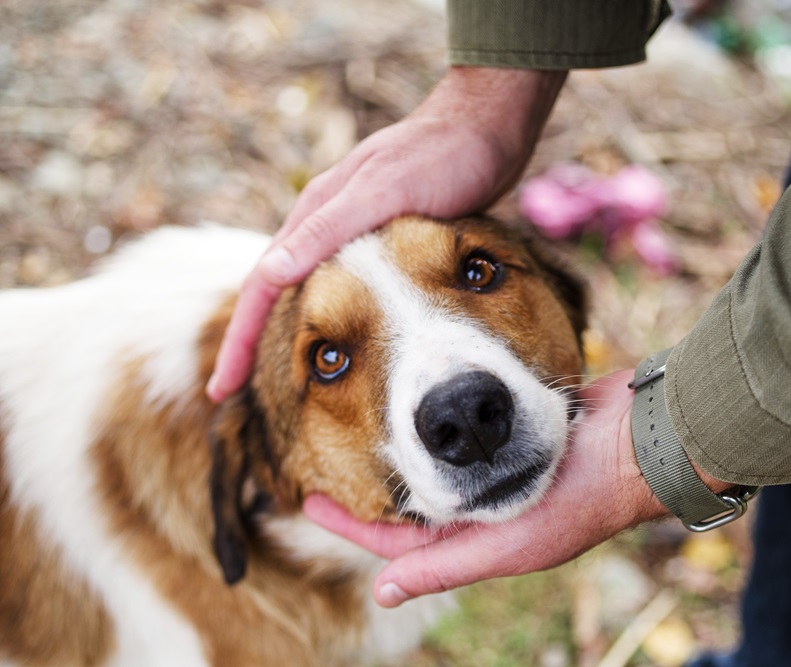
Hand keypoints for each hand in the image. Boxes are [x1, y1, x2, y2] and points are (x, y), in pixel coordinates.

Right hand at [207, 67, 566, 401]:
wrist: (484, 128)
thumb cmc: (438, 158)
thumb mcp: (382, 192)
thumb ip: (326, 229)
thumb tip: (270, 273)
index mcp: (314, 215)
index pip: (261, 286)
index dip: (241, 341)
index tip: (221, 390)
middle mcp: (326, 225)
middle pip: (275, 292)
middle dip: (253, 343)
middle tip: (235, 392)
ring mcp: (353, 232)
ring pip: (307, 290)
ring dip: (288, 331)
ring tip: (280, 376)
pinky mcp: (384, 239)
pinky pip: (343, 287)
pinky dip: (330, 316)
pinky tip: (341, 337)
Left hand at [303, 370, 671, 606]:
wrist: (638, 445)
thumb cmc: (578, 501)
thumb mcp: (508, 545)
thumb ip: (445, 566)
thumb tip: (382, 594)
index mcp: (482, 540)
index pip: (401, 541)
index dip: (353, 524)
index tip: (308, 502)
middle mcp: (488, 507)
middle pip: (417, 502)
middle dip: (376, 487)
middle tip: (330, 461)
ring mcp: (502, 467)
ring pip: (440, 465)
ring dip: (407, 452)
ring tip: (367, 430)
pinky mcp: (516, 429)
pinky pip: (467, 434)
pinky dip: (443, 426)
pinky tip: (421, 405)